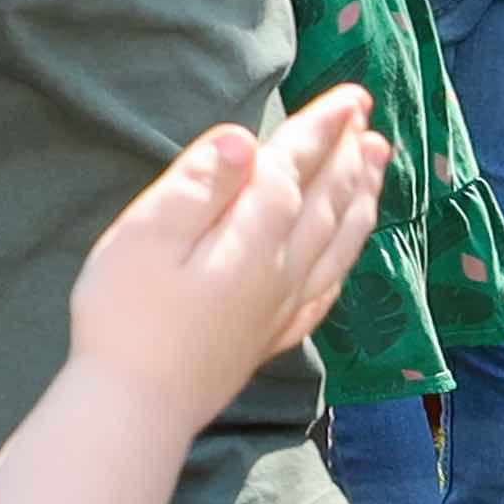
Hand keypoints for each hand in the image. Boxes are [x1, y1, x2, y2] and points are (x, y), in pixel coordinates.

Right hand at [64, 90, 386, 417]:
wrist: (136, 408)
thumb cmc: (127, 315)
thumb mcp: (145, 235)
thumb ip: (199, 185)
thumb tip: (243, 138)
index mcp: (252, 237)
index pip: (296, 170)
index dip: (323, 130)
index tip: (349, 96)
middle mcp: (281, 269)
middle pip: (327, 202)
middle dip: (348, 153)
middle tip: (366, 115)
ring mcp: (282, 306)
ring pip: (339, 242)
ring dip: (361, 197)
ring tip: (376, 163)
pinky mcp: (271, 335)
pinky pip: (329, 286)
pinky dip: (347, 255)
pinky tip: (347, 248)